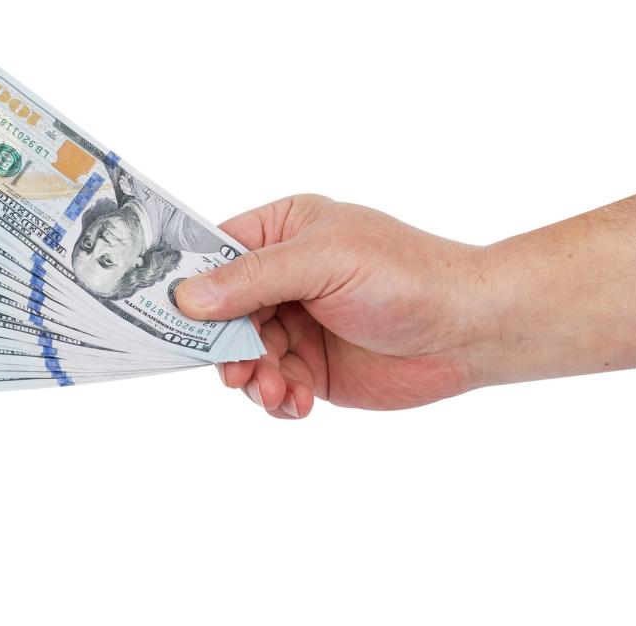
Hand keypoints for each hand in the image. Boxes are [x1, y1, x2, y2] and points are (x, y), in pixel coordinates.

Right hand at [175, 195, 489, 417]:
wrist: (467, 331)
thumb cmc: (405, 275)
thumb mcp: (325, 262)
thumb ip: (254, 277)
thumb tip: (186, 297)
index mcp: (285, 232)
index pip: (215, 253)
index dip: (189, 285)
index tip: (168, 319)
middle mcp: (286, 277)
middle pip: (221, 314)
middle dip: (226, 346)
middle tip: (237, 371)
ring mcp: (298, 324)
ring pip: (243, 356)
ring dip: (253, 379)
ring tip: (278, 392)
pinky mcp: (313, 367)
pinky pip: (274, 386)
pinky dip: (278, 399)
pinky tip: (300, 404)